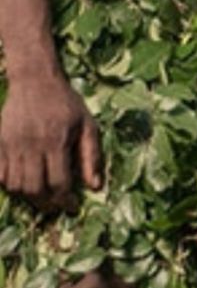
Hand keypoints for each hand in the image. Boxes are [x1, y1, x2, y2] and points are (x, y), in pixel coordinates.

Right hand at [0, 73, 102, 209]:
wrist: (35, 81)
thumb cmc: (66, 103)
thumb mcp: (88, 125)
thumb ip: (92, 155)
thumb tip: (95, 187)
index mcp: (56, 141)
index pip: (59, 182)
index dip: (66, 200)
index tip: (72, 206)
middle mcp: (31, 145)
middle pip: (34, 188)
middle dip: (47, 204)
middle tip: (56, 206)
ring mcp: (10, 145)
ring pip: (14, 186)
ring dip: (28, 197)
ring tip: (42, 198)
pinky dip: (9, 186)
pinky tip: (23, 185)